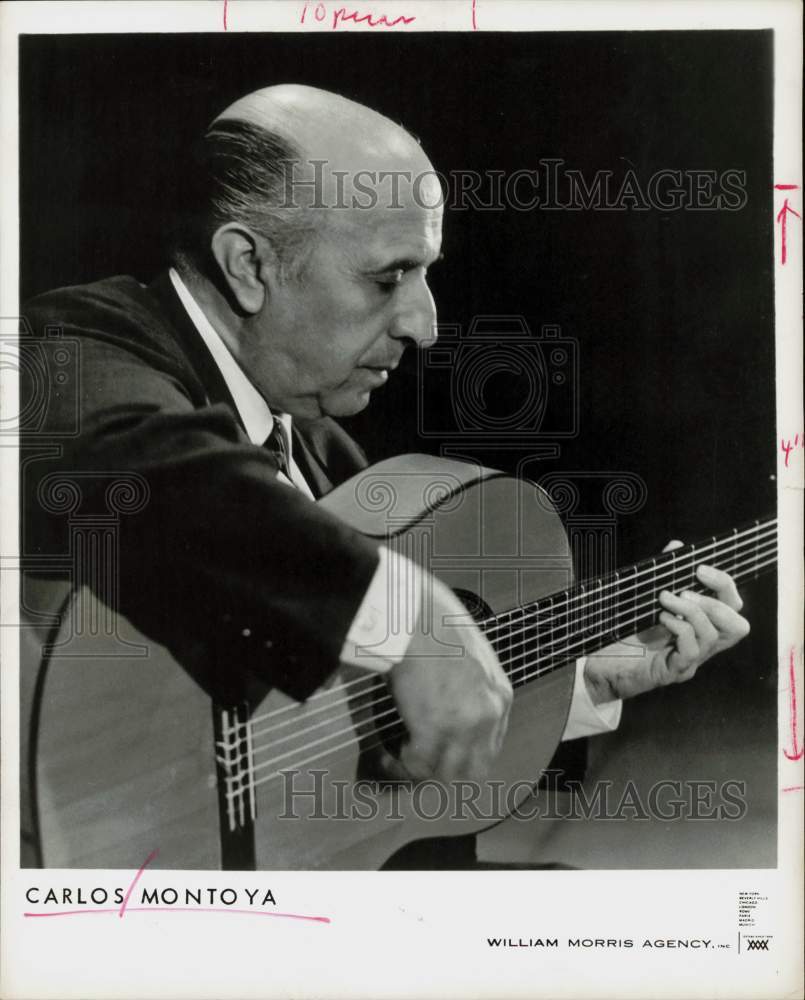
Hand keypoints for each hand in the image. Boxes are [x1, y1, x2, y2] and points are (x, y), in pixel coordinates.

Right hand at [384, 576, 512, 782]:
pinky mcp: (434, 731)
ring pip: (445, 774)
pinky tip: (386, 756)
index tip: (436, 753)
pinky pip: (417, 766)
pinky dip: (398, 766)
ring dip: (418, 773)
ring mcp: (464, 726)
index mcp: (500, 696)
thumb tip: (448, 699)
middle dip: (442, 772)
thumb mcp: (471, 653)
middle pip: (472, 770)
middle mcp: (488, 715)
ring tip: (395, 762)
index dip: (459, 756)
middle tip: (416, 765)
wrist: (415, 615)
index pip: (489, 747)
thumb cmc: (434, 622)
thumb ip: (470, 683)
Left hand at [583, 539, 749, 703]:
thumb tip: (676, 545)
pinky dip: (680, 628)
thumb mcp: (644, 598)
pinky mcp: (674, 672)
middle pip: (738, 626)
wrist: (600, 663)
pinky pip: (692, 651)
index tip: (699, 568)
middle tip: (685, 589)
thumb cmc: (624, 631)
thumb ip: (662, 573)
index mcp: (700, 625)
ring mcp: (691, 660)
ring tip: (665, 599)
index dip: (724, 585)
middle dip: (716, 601)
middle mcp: (702, 645)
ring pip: (713, 635)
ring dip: (691, 611)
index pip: (732, 605)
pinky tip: (662, 619)